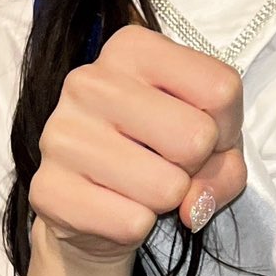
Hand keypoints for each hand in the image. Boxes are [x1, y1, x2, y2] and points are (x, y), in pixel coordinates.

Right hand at [29, 24, 246, 268]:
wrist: (95, 206)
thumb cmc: (161, 156)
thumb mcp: (211, 142)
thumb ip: (226, 165)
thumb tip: (194, 202)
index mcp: (132, 48)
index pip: (221, 88)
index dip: (227, 127)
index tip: (204, 132)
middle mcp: (90, 81)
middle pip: (196, 137)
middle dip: (196, 166)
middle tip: (169, 163)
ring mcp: (61, 133)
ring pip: (167, 187)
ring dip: (167, 200)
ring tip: (142, 185)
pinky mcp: (47, 189)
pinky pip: (132, 223)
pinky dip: (137, 226)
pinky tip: (116, 206)